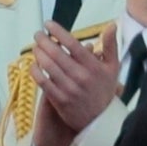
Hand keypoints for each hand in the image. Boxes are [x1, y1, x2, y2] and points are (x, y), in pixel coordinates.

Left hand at [32, 23, 121, 145]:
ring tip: (36, 47)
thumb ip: (110, 46)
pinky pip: (43, 82)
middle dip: (43, 40)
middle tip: (38, 34)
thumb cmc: (105, 91)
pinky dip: (36, 71)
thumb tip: (111, 25)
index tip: (48, 24)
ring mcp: (69, 89)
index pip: (72, 44)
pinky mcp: (59, 100)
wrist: (100, 120)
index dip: (57, 32)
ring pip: (48, 66)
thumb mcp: (113, 68)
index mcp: (93, 66)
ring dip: (38, 53)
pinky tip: (34, 65)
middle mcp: (80, 76)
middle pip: (56, 53)